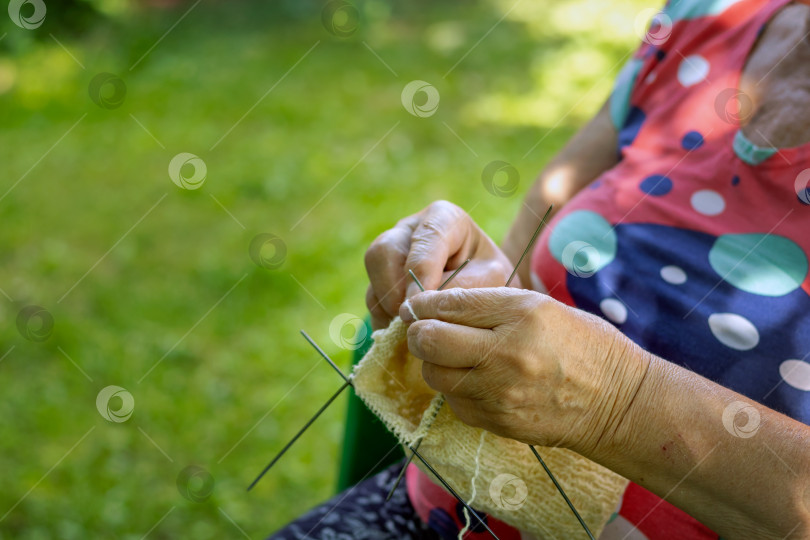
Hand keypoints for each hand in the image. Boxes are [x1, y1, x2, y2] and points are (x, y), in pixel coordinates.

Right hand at [364, 200, 515, 329]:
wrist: (490, 293)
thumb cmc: (494, 280)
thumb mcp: (492, 279)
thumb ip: (463, 287)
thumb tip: (424, 306)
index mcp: (443, 219)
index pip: (424, 237)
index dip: (420, 271)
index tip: (423, 302)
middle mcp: (410, 231)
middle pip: (383, 251)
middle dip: (394, 290)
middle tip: (411, 318)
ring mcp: (392, 255)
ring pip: (374, 280)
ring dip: (388, 310)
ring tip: (412, 332)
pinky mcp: (382, 282)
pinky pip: (373, 302)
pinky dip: (386, 322)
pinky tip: (406, 338)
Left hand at [399, 287, 649, 455]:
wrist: (618, 401)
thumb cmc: (580, 343)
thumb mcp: (539, 305)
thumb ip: (484, 304)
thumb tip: (429, 306)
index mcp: (521, 315)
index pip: (449, 304)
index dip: (423, 303)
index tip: (417, 306)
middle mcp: (506, 354)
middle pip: (428, 340)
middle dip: (419, 331)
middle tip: (426, 329)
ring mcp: (499, 393)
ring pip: (434, 374)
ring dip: (435, 362)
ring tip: (455, 355)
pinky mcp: (496, 422)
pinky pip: (452, 401)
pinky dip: (455, 388)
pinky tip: (475, 380)